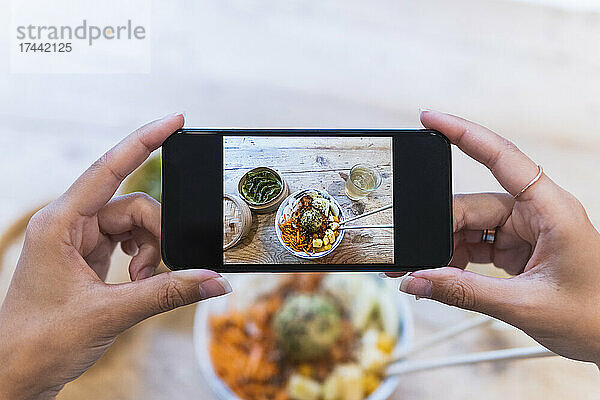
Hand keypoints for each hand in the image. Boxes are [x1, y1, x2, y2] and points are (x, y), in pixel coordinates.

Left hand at [0, 114, 231, 399]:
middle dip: (156, 234)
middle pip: (133, 205)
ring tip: (143, 281)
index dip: (144, 140)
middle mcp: (69, 223)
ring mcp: (79, 238)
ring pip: (134, 223)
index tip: (175, 120)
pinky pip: (129, 240)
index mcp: (60, 223)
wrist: (16, 373)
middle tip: (158, 269)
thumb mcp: (112, 313)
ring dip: (150, 250)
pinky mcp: (88, 254)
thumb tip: (215, 280)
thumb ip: (169, 291)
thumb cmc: (40, 341)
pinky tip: (139, 278)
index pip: (109, 168)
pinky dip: (144, 257)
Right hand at [393, 110, 599, 364]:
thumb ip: (464, 292)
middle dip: (438, 226)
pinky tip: (443, 273)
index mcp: (551, 209)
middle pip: (474, 203)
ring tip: (425, 270)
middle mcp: (537, 211)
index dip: (462, 133)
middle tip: (410, 250)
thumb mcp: (524, 305)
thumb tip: (416, 280)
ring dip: (446, 246)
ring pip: (471, 224)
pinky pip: (477, 242)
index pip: (501, 157)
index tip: (429, 118)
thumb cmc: (592, 316)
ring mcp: (526, 229)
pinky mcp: (518, 246)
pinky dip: (457, 256)